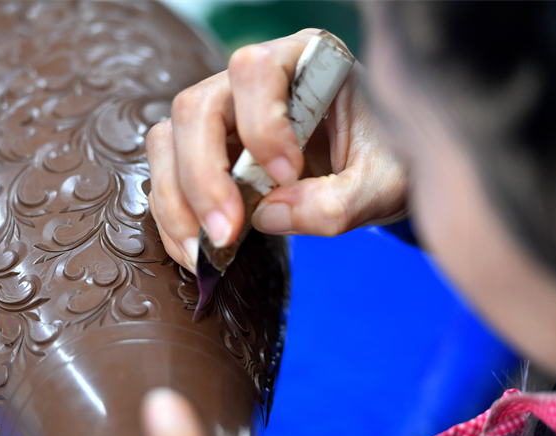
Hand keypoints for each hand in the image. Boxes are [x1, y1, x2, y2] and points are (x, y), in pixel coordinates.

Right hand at [146, 29, 407, 272]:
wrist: (378, 172)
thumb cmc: (387, 162)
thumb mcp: (383, 185)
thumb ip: (338, 202)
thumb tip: (266, 216)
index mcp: (305, 62)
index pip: (255, 71)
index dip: (260, 125)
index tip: (286, 176)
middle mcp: (252, 82)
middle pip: (195, 108)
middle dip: (202, 178)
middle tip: (226, 235)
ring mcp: (224, 117)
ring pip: (168, 142)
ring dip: (177, 202)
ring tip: (205, 253)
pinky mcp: (208, 153)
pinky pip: (169, 176)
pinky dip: (175, 217)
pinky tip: (200, 251)